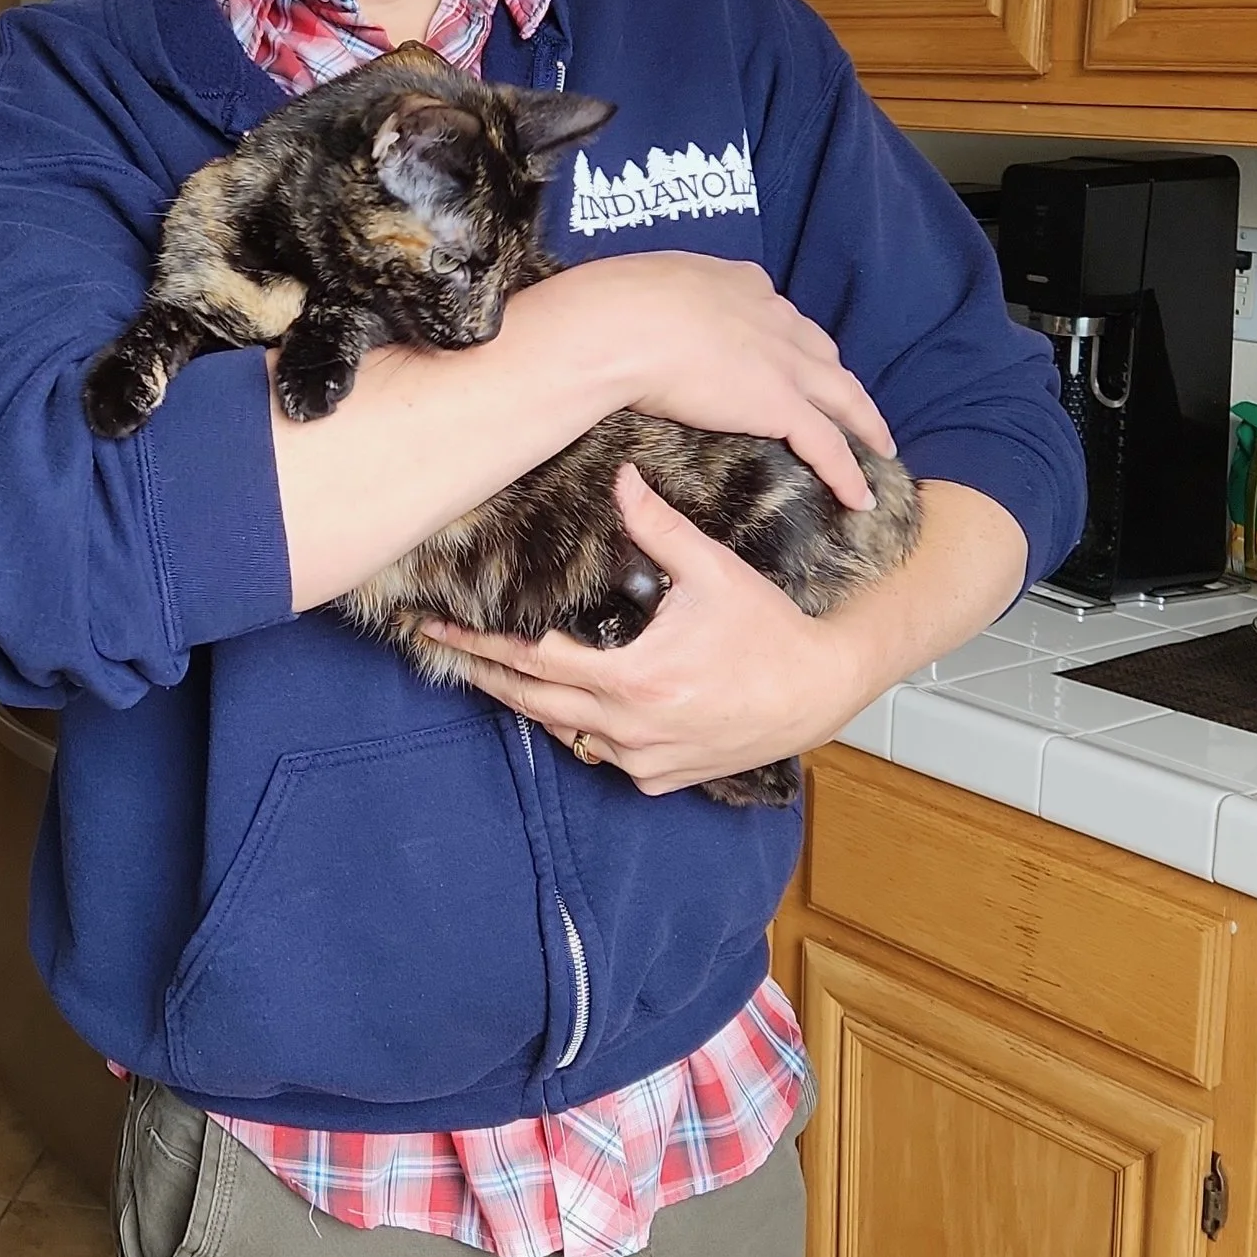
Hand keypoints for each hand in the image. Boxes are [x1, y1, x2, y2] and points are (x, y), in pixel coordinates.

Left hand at [422, 467, 878, 795]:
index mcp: (632, 678)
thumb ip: (660, 528)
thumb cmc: (768, 630)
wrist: (817, 692)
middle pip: (532, 705)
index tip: (439, 632)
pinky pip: (603, 757)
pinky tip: (570, 708)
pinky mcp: (660, 778)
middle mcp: (629, 728)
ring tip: (495, 674)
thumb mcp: (715, 572)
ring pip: (565, 735)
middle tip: (444, 652)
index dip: (481, 645)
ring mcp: (643, 760)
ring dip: (530, 705)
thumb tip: (622, 478)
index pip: (534, 662)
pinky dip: (584, 731)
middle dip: (485, 676)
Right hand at [554, 253, 890, 512]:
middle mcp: (773, 317)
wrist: (621, 324)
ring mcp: (783, 361)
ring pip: (842, 396)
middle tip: (850, 404)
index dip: (789, 340)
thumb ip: (658, 300)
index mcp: (740, 284)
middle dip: (837, 379)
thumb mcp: (644, 288)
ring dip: (863, 423)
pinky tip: (860, 498)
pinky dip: (847, 474)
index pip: (778, 316)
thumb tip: (640, 315)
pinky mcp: (781, 404)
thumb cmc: (614, 307)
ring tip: (878, 446)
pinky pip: (827, 446)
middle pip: (821, 353)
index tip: (788, 354)